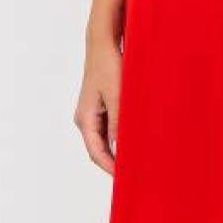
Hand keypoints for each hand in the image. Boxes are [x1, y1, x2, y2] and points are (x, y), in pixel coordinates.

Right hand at [75, 34, 122, 173]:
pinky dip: (121, 138)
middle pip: (99, 150)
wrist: (103, 44)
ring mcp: (92, 114)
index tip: (125, 178)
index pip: (96, 153)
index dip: (110, 168)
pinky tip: (135, 141)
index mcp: (85, 119)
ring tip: (137, 160)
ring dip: (119, 151)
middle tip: (135, 173)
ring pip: (105, 141)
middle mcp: (85, 119)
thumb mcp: (117, 95)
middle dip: (115, 163)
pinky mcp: (100, 108)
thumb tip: (121, 148)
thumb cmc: (109, 66)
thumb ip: (118, 122)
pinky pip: (110, 130)